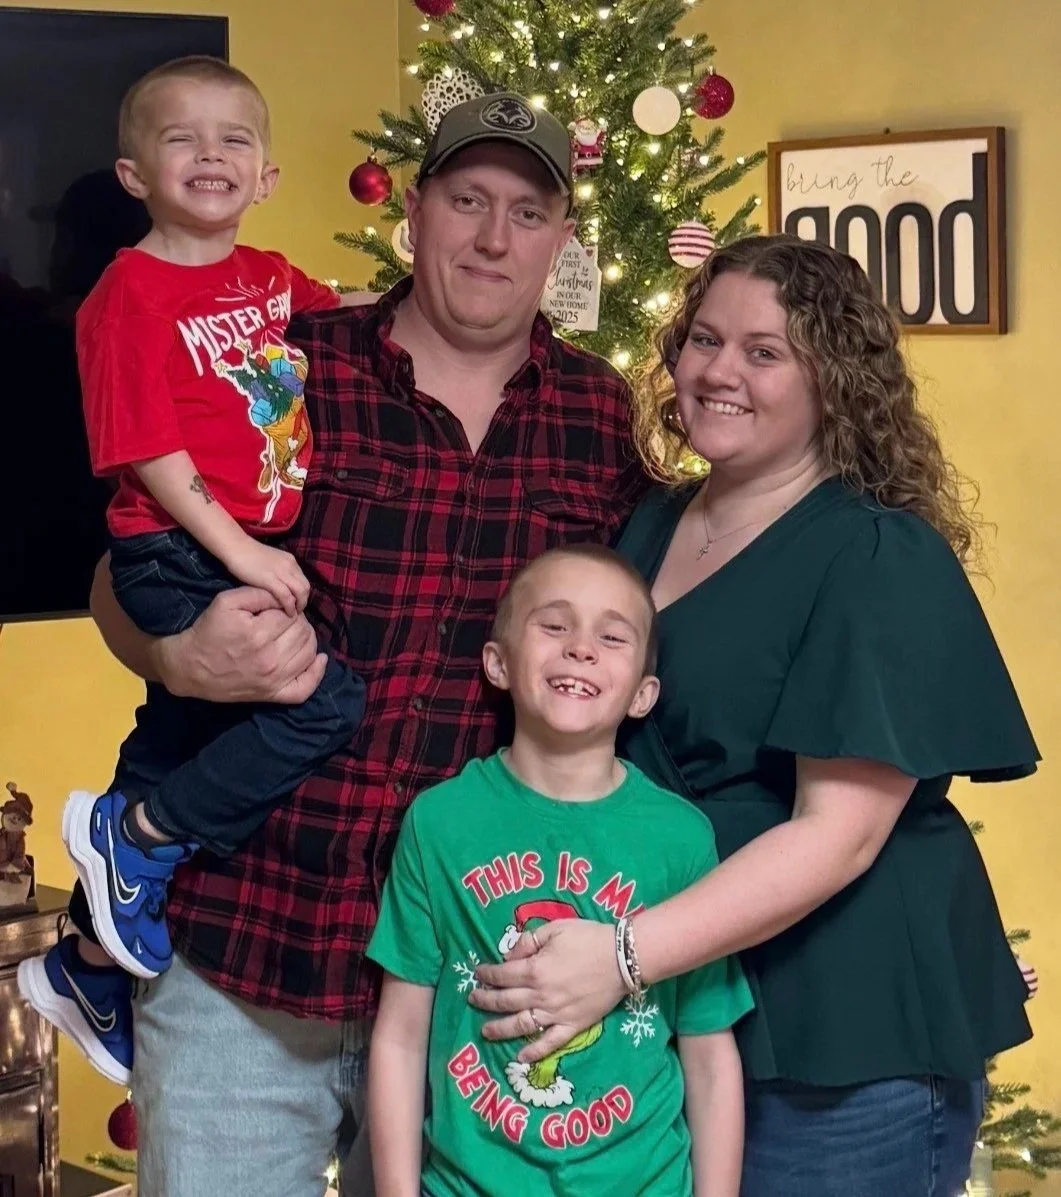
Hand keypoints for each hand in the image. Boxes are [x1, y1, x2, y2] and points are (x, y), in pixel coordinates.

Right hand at [157, 587, 326, 703]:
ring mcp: (273, 680)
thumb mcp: (225, 602)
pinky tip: (319, 659)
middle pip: (303, 633)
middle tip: (284, 621)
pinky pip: (305, 688)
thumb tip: (283, 597)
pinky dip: (317, 673)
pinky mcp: (273, 695)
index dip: (287, 609)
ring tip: (293, 634)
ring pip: (309, 653)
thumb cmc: (208, 632)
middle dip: (298, 622)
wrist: (190, 667)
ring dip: (307, 640)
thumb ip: (257, 594)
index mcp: (258, 634)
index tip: (277, 610)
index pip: (291, 615)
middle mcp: (269, 659)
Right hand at [224, 540, 310, 615]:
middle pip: (305, 587)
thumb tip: (282, 587)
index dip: (303, 594)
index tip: (298, 603)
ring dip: (299, 605)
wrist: (235, 546)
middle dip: (304, 601)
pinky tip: (287, 612)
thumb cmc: (248, 556)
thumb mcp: (271, 562)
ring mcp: (281, 571)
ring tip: (293, 614)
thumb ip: (279, 573)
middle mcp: (290, 565)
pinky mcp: (270, 579)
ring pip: (300, 592)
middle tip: (297, 611)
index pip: (304, 580)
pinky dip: (289, 606)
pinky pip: (286, 595)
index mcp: (291, 561)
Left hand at [468, 919, 624, 1062]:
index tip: (477, 974)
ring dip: (500, 1029)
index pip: (502, 975)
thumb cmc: (588, 938)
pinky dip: (535, 1052)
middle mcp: (540, 995)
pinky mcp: (573, 1025)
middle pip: (506, 1001)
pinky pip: (550, 1043)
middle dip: (486, 1000)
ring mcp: (556, 1014)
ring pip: (521, 1025)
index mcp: (534, 970)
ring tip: (485, 1031)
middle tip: (473, 999)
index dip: (487, 974)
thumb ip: (528, 942)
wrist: (622, 958)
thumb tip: (509, 956)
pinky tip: (521, 1057)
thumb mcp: (555, 929)